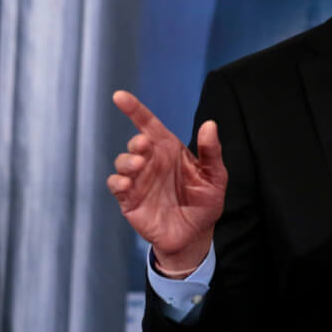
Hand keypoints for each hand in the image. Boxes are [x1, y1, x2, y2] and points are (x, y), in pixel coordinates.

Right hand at [107, 90, 227, 273]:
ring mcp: (140, 181)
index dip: (134, 109)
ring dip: (127, 160)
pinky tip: (126, 183)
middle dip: (136, 141)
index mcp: (171, 150)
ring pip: (122, 162)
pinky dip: (118, 182)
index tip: (119, 96)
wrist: (196, 235)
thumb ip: (212, 151)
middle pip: (135, 142)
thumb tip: (210, 124)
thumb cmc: (206, 201)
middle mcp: (152, 162)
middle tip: (144, 146)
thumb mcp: (215, 175)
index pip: (150, 125)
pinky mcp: (131, 200)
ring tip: (139, 164)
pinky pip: (117, 186)